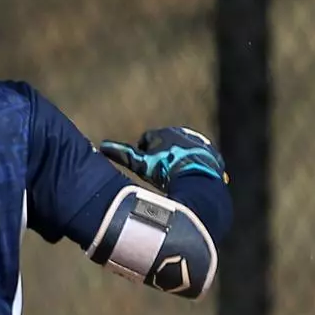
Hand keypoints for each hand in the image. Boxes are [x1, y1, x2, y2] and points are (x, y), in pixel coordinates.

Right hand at [100, 127, 227, 189]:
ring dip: (177, 162)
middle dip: (161, 155)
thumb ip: (123, 154)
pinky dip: (194, 168)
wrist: (198, 181)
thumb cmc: (165, 171)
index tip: (143, 165)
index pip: (148, 139)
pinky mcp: (213, 155)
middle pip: (166, 143)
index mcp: (164, 133)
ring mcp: (199, 143)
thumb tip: (102, 146)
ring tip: (173, 179)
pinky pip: (200, 160)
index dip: (143, 152)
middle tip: (157, 174)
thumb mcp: (141, 164)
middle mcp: (183, 133)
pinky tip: (189, 180)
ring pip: (183, 152)